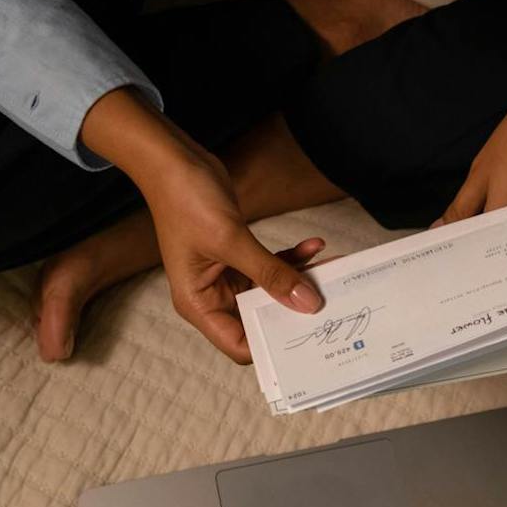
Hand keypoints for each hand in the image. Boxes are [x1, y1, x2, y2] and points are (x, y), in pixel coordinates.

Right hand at [81, 89, 323, 363]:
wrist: (175, 160)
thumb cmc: (186, 201)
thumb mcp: (231, 240)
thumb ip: (270, 273)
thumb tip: (306, 303)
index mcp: (198, 304)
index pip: (239, 344)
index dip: (271, 346)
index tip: (307, 337)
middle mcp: (211, 296)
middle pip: (259, 319)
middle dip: (293, 311)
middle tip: (330, 306)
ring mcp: (226, 276)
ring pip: (270, 291)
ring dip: (298, 281)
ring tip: (331, 271)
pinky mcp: (238, 256)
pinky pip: (270, 265)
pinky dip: (292, 258)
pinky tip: (314, 246)